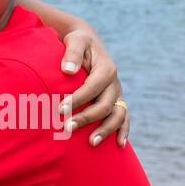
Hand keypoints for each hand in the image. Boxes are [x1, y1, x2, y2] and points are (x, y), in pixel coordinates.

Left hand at [60, 27, 129, 147]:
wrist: (87, 42)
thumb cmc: (78, 41)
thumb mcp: (75, 41)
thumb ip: (72, 54)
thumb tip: (67, 71)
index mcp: (106, 69)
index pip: (92, 88)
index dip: (77, 100)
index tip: (60, 110)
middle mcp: (114, 83)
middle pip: (104, 105)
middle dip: (86, 118)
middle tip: (67, 128)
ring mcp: (117, 94)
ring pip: (117, 116)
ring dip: (105, 130)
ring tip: (91, 143)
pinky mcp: (116, 101)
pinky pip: (124, 118)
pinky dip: (123, 131)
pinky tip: (118, 145)